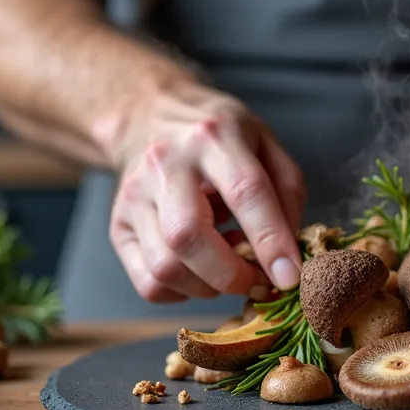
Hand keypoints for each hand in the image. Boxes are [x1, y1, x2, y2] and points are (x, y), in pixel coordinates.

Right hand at [107, 84, 306, 301]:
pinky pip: (148, 282)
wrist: (148, 116)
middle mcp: (166, 163)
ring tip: (228, 268)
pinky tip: (199, 272)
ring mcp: (134, 196)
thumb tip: (290, 249)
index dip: (270, 240)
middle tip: (257, 281)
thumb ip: (287, 190)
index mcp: (214, 135)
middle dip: (231, 274)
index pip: (245, 191)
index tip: (289, 276)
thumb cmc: (216, 135)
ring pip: (165, 266)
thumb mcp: (264, 141)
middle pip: (188, 235)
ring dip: (208, 287)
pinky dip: (181, 293)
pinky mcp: (119, 226)